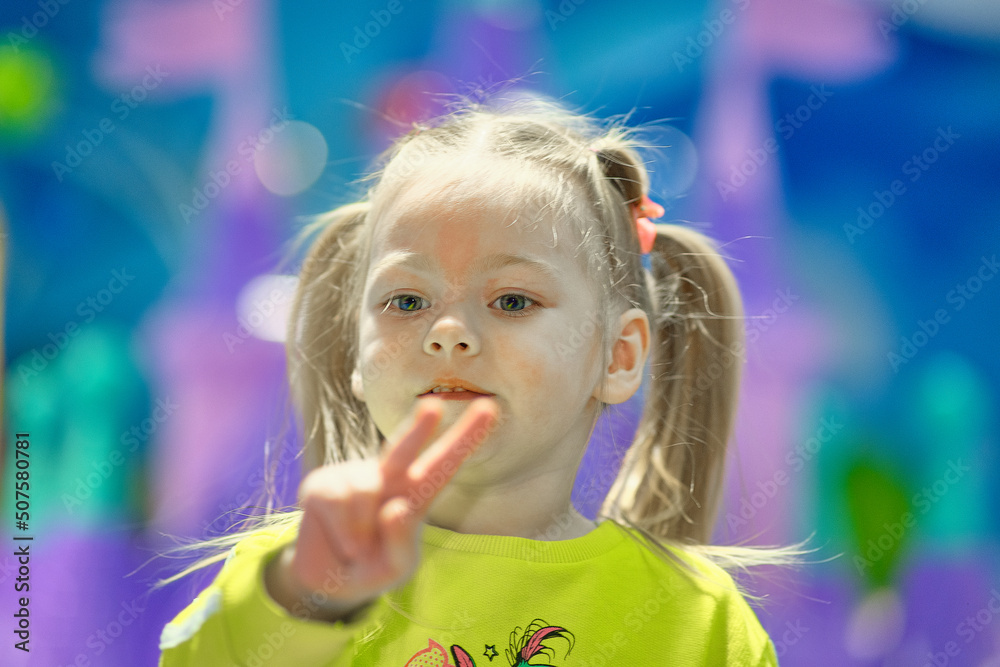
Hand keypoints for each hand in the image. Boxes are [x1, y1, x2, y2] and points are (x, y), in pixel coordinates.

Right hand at [266, 396, 498, 620]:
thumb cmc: (372, 567)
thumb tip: (395, 508)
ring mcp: (355, 476)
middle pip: (404, 447)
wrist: (327, 580)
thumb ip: (402, 542)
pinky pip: (336, 502)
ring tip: (357, 546)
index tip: (489, 407)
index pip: (444, 464)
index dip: (466, 437)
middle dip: (419, 427)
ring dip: (360, 531)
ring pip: (363, 493)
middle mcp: (388, 477)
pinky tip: (341, 541)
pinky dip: (342, 531)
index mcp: (415, 494)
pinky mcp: (323, 483)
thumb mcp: (396, 567)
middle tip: (434, 406)